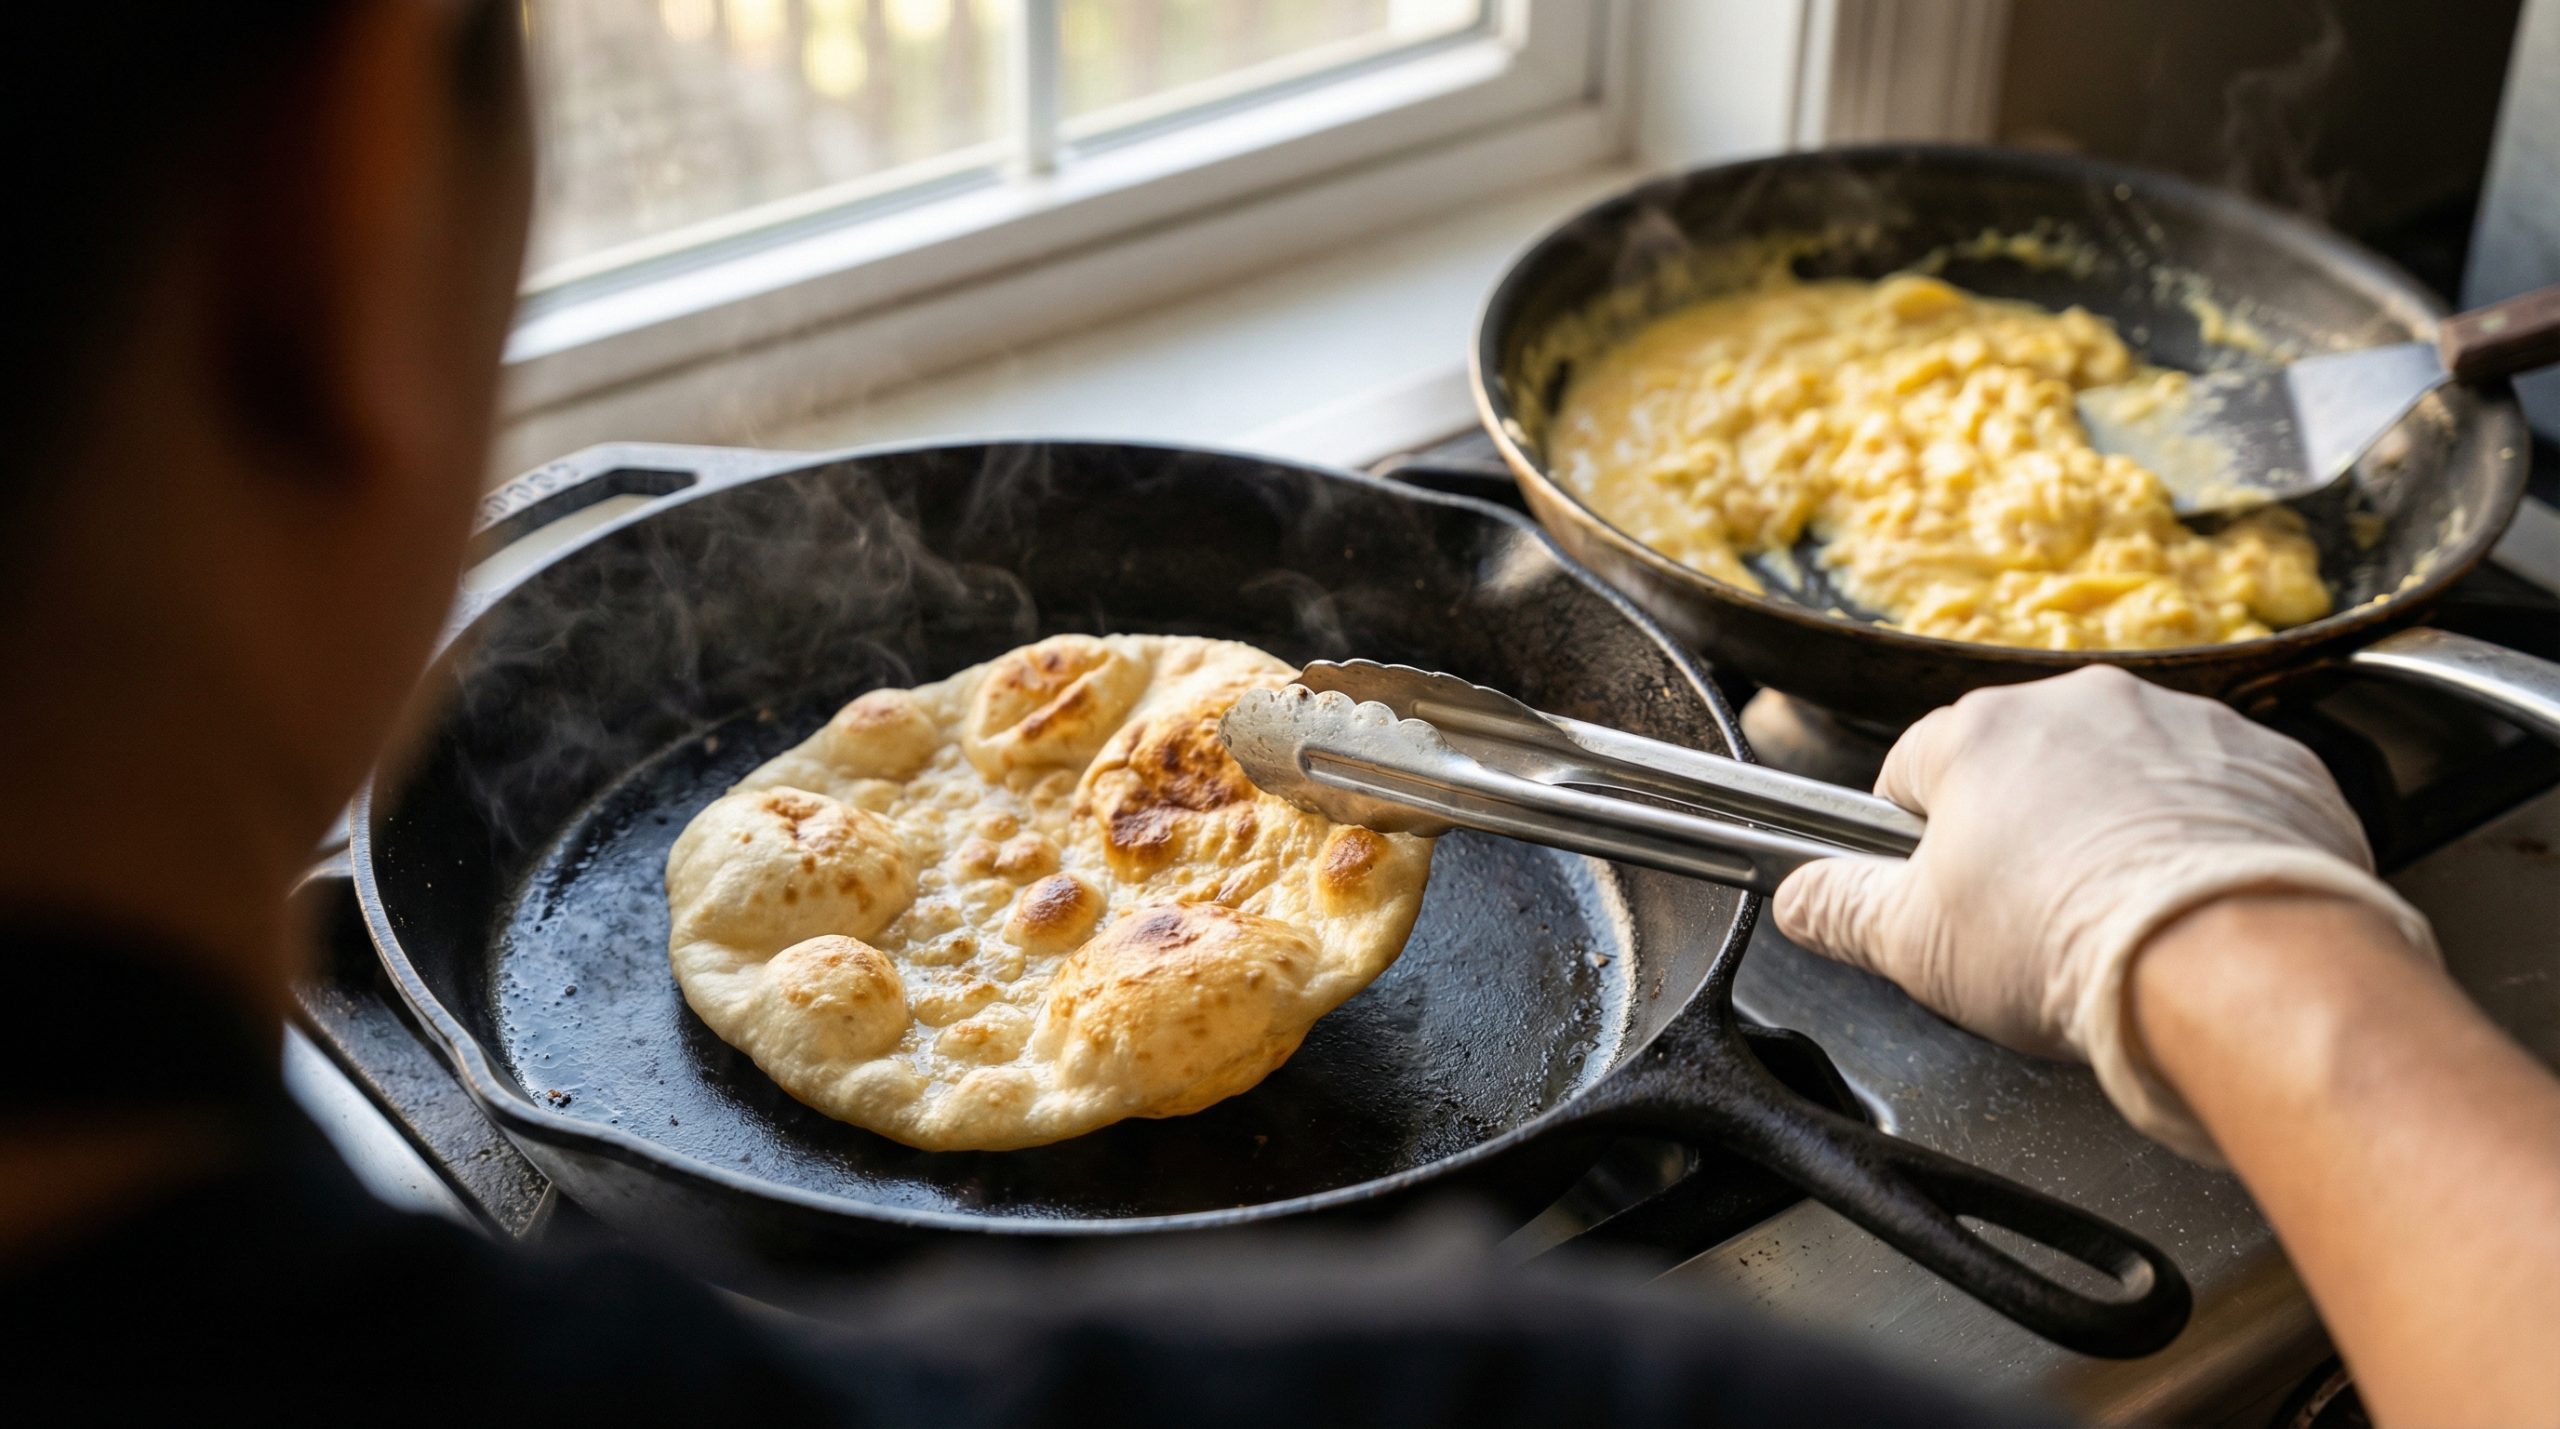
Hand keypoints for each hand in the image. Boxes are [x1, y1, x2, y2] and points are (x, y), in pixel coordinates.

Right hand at [1774, 666, 2438, 1160]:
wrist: (2236, 962)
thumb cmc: (2059, 943)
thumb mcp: (1912, 945)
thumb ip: (1839, 907)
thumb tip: (1797, 896)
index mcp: (1982, 732)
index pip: (1913, 768)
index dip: (1917, 839)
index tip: (1941, 894)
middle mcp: (2085, 703)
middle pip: (2027, 763)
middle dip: (2025, 828)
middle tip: (2036, 920)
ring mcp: (2190, 724)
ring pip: (2129, 772)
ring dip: (2119, 826)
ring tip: (2126, 918)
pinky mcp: (2279, 764)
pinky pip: (2224, 794)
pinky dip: (2209, 838)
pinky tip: (2201, 908)